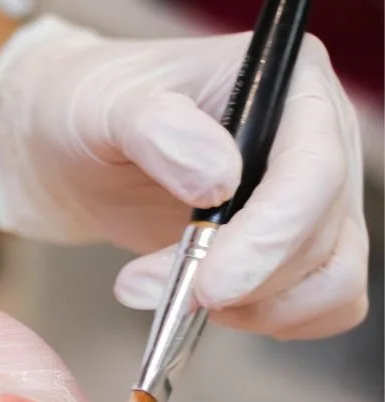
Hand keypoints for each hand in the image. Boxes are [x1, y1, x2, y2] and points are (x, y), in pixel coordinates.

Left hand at [0, 16, 368, 338]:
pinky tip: (208, 307)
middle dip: (243, 282)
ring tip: (170, 296)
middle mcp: (320, 136)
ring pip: (332, 278)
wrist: (69, 148)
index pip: (314, 171)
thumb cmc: (89, 107)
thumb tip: (218, 179)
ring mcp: (314, 195)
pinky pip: (325, 302)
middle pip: (324, 234)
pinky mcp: (296, 245)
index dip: (270, 239)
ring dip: (257, 309)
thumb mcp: (104, 105)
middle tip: (146, 289)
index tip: (210, 286)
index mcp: (289, 82)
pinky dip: (273, 319)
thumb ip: (157, 130)